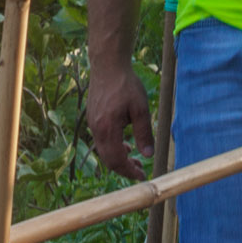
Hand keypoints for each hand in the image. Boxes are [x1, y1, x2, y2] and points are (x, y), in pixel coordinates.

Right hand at [85, 59, 154, 181]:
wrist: (107, 66)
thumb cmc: (126, 84)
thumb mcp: (141, 108)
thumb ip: (144, 133)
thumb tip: (148, 154)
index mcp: (107, 129)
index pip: (116, 160)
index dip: (129, 171)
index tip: (142, 176)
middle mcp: (96, 130)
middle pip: (108, 159)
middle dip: (124, 168)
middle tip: (141, 170)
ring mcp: (92, 124)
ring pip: (104, 150)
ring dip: (119, 157)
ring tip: (135, 158)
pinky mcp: (93, 119)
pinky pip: (101, 140)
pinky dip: (113, 147)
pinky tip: (125, 144)